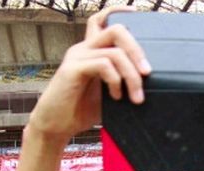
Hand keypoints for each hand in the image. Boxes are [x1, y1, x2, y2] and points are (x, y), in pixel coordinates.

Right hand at [26, 6, 150, 141]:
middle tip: (147, 73)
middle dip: (137, 50)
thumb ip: (123, 82)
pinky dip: (115, 80)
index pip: (102, 20)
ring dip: (131, 75)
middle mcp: (83, 49)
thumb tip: (148, 84)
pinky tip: (116, 97)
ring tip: (136, 97)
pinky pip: (103, 65)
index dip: (118, 11)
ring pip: (114, 52)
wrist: (55, 126)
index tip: (137, 14)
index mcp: (91, 50)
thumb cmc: (81, 110)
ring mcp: (77, 57)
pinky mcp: (72, 69)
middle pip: (116, 30)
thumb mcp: (109, 94)